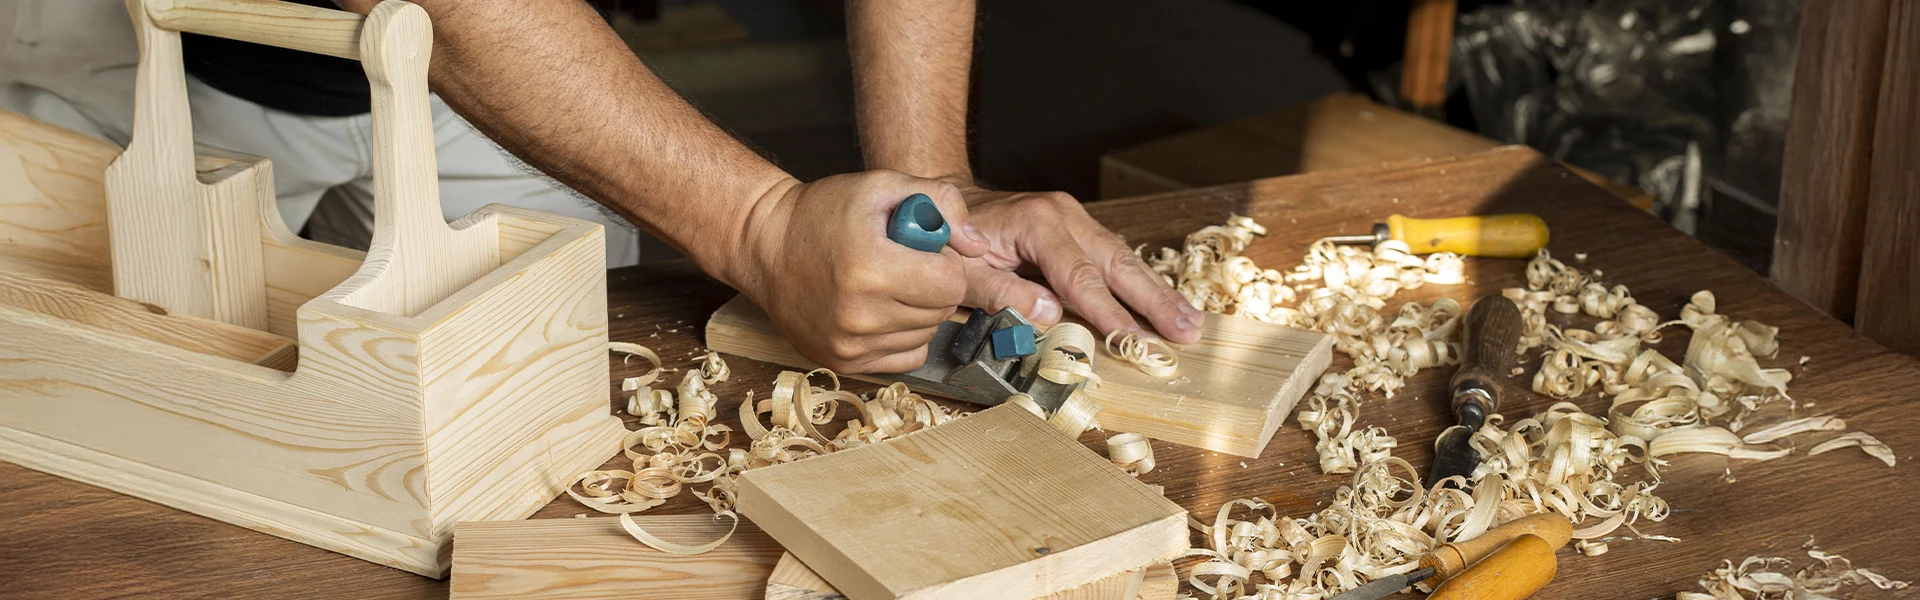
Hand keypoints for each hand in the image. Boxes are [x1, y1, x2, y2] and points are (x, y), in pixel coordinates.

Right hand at [729, 172, 989, 372]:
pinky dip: (903, 335)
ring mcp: (849, 344)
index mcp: (871, 269)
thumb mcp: (882, 186)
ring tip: (886, 284)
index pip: (951, 283)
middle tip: (903, 263)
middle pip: (941, 311)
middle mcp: (860, 316)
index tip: (924, 250)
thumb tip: (978, 246)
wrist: (766, 246)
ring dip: (918, 311)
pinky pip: (905, 356)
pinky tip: (880, 310)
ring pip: (925, 334)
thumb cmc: (823, 212)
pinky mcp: (843, 362)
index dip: (945, 262)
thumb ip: (941, 203)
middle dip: (933, 285)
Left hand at [954, 185, 1202, 343]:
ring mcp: (1072, 218)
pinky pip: (1112, 256)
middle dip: (1154, 300)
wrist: (941, 201)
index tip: (1134, 340)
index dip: (1108, 312)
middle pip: (1117, 263)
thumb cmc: (948, 240)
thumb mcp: (960, 270)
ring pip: (1123, 258)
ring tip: (1190, 321)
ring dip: (1157, 292)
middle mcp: (1062, 215)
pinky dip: (1139, 281)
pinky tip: (1163, 302)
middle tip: (1187, 330)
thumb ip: (1000, 292)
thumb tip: (1048, 315)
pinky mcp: (1075, 227)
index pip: (1080, 277)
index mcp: (1036, 223)